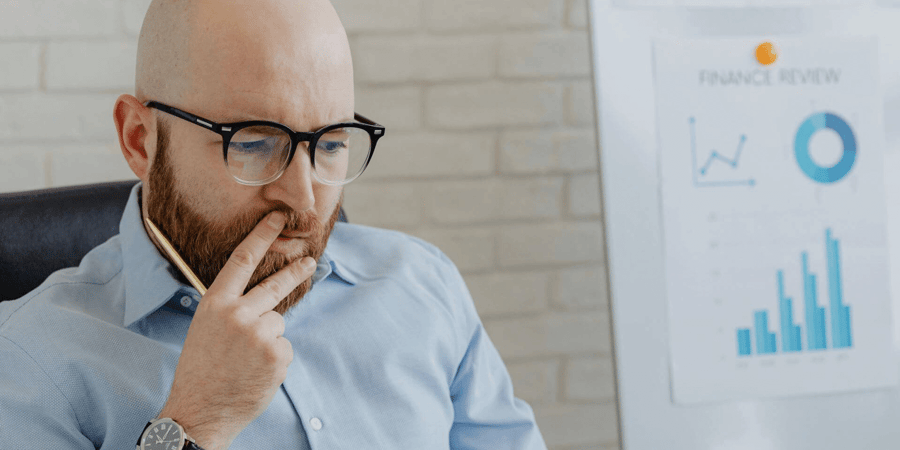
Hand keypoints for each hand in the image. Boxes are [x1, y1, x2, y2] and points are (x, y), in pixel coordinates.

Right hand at [155, 211, 315, 449]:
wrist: (200, 410)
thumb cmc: (202, 369)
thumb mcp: (206, 327)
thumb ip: (231, 307)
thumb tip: (263, 296)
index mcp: (215, 303)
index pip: (242, 259)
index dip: (262, 235)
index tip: (278, 218)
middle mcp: (238, 314)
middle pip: (275, 284)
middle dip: (295, 271)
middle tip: (309, 262)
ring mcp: (259, 334)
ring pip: (278, 323)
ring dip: (269, 339)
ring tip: (245, 360)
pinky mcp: (277, 355)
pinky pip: (284, 347)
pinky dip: (274, 359)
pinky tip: (255, 372)